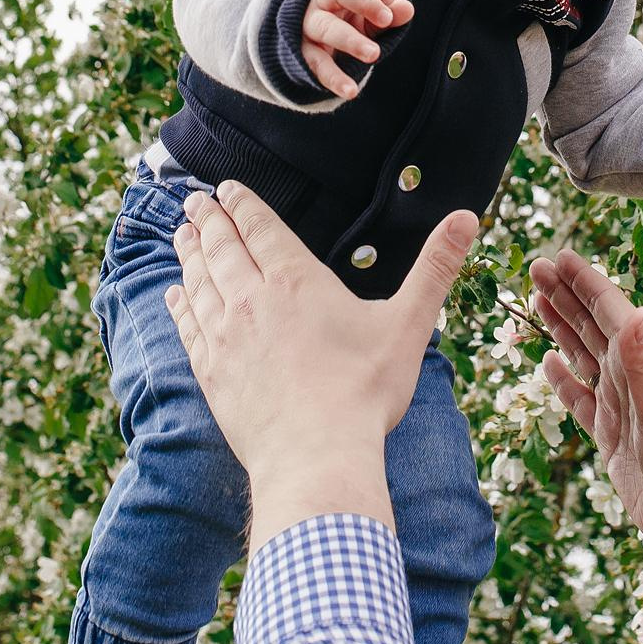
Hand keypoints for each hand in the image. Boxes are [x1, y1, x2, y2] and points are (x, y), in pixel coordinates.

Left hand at [166, 181, 475, 547]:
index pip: (260, 228)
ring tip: (181, 233)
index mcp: (296, 281)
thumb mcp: (408, 324)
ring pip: (199, 282)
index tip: (225, 187)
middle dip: (209, 220)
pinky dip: (179, 304)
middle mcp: (252, 300)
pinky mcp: (212, 373)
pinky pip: (188, 327)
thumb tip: (468, 216)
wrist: (317, 457)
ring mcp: (226, 337)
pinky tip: (174, 294)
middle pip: (222, 248)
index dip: (242, 203)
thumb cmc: (365, 391)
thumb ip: (436, 268)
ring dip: (189, 253)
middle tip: (195, 200)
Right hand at [300, 0, 414, 99]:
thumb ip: (389, 14)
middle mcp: (321, 0)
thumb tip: (407, 9)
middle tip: (387, 19)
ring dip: (351, 40)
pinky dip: (334, 78)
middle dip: (365, 1)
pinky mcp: (303, 53)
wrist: (306, 44)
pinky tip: (351, 91)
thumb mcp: (370, 18)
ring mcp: (309, 26)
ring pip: (326, 27)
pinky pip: (317, 64)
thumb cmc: (347, 24)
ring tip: (374, 55)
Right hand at [529, 251, 642, 625]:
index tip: (559, 257)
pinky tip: (549, 363)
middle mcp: (631, 377)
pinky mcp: (611, 434)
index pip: (610, 311)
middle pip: (592, 325)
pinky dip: (563, 378)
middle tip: (537, 268)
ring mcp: (620, 404)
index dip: (585, 282)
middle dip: (565, 295)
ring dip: (562, 327)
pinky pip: (580, 398)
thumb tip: (639, 310)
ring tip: (538, 302)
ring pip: (583, 355)